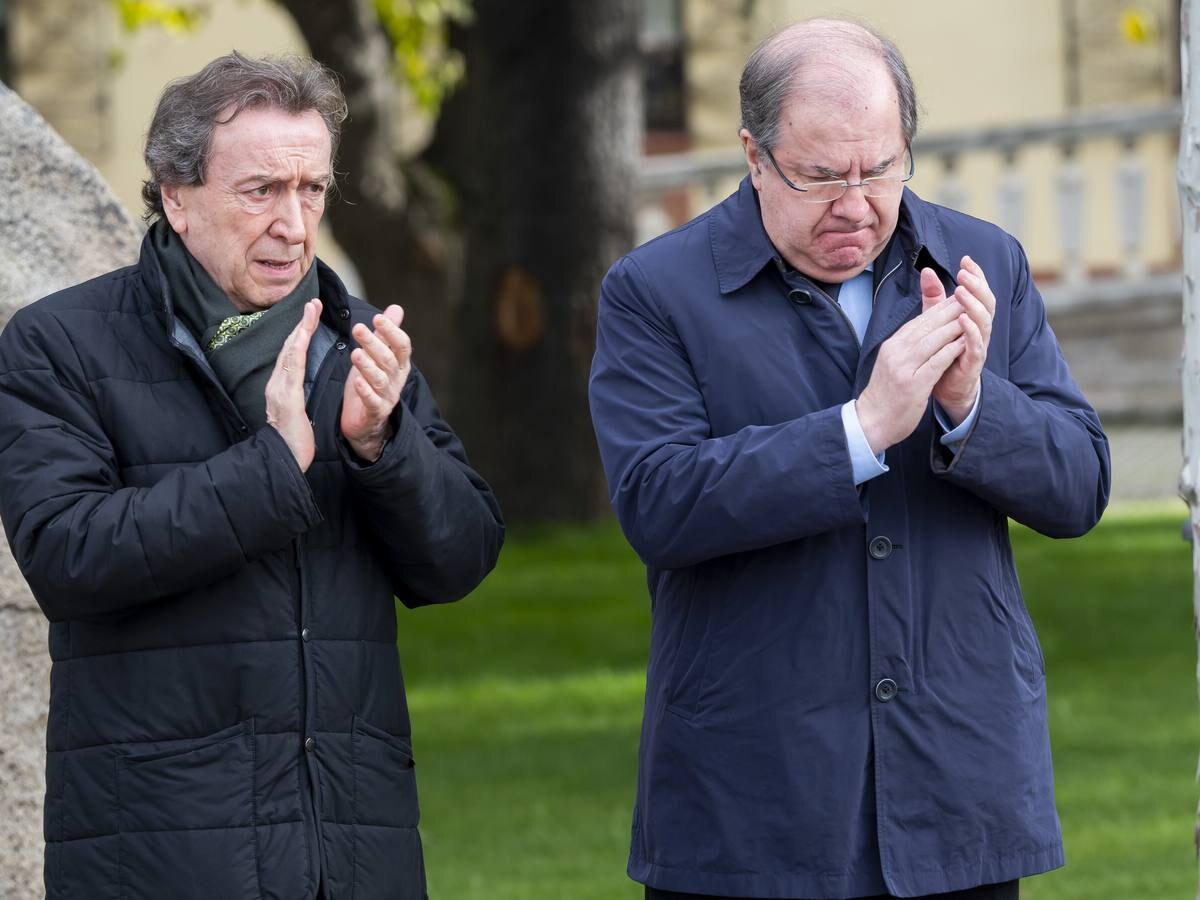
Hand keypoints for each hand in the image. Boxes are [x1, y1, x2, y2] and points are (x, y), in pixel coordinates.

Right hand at [265, 299, 321, 471]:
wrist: (282, 461)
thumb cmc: (292, 440)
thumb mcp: (295, 412)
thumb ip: (295, 395)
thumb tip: (298, 383)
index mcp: (282, 387)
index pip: (292, 354)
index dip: (301, 332)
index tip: (311, 314)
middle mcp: (277, 384)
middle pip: (290, 347)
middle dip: (301, 323)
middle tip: (312, 302)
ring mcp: (279, 390)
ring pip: (290, 353)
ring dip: (300, 329)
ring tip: (311, 310)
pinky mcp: (286, 399)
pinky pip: (292, 370)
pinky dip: (297, 350)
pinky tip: (302, 336)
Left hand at [340, 304, 412, 461]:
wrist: (366, 422)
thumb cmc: (371, 383)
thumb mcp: (378, 356)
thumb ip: (387, 334)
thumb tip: (397, 308)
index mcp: (399, 365)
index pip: (402, 346)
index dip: (392, 331)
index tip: (378, 317)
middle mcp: (396, 380)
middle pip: (388, 359)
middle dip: (374, 343)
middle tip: (358, 328)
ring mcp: (387, 397)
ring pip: (380, 379)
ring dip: (368, 366)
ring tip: (355, 353)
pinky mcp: (375, 412)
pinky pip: (372, 402)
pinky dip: (366, 392)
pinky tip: (357, 382)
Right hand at [856, 296, 966, 453]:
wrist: (871, 421)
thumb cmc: (885, 394)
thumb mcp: (891, 363)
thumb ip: (906, 347)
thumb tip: (923, 331)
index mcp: (892, 345)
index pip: (919, 320)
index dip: (940, 307)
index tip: (958, 297)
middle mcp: (896, 351)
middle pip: (928, 325)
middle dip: (951, 310)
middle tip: (971, 297)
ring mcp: (904, 367)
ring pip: (934, 339)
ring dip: (955, 326)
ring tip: (973, 315)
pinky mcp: (914, 384)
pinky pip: (937, 361)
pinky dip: (953, 349)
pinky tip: (966, 341)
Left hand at [920, 257, 994, 424]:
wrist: (943, 388)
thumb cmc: (942, 352)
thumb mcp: (935, 321)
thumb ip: (934, 298)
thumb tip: (926, 270)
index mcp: (973, 317)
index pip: (979, 291)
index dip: (976, 275)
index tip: (965, 259)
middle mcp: (980, 329)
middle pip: (986, 302)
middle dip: (977, 285)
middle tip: (964, 272)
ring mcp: (979, 345)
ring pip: (984, 321)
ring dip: (973, 305)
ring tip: (961, 291)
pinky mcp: (973, 362)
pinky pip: (976, 345)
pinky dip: (971, 332)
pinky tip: (963, 320)